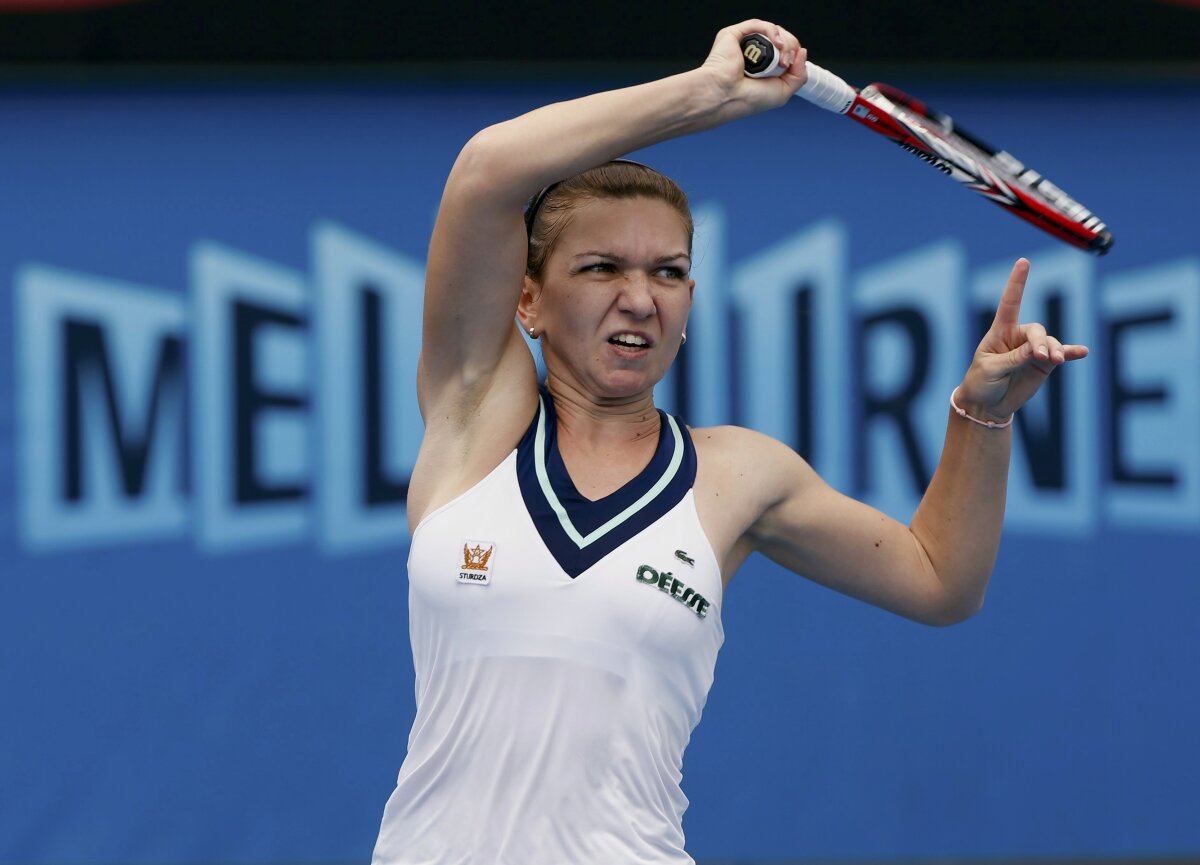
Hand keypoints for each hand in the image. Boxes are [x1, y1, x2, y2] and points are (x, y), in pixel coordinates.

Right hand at [700, 20, 807, 113]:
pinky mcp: (735, 34)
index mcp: (764, 68)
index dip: (794, 53)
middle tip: (784, 63)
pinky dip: (772, 31)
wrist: (728, 96)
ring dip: (784, 42)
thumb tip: (802, 51)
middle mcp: (755, 55)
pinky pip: (759, 25)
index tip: (791, 65)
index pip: (786, 50)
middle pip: (782, 39)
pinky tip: (775, 43)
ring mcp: (745, 44)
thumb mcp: (784, 91)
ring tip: (779, 58)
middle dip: (790, 48)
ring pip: (773, 31)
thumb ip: (799, 74)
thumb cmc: (748, 99)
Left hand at [956, 258, 1088, 422]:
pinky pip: (1061, 355)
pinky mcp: (1044, 365)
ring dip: (1055, 350)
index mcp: (999, 332)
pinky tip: (1082, 352)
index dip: (1017, 283)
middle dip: (1040, 342)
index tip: (1023, 262)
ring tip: (1055, 360)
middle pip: (1036, 330)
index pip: (1010, 303)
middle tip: (1041, 357)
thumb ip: (1014, 358)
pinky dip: (1072, 352)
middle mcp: (1018, 337)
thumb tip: (1037, 350)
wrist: (987, 405)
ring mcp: (1033, 350)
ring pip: (1050, 343)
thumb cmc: (981, 382)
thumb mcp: (991, 369)